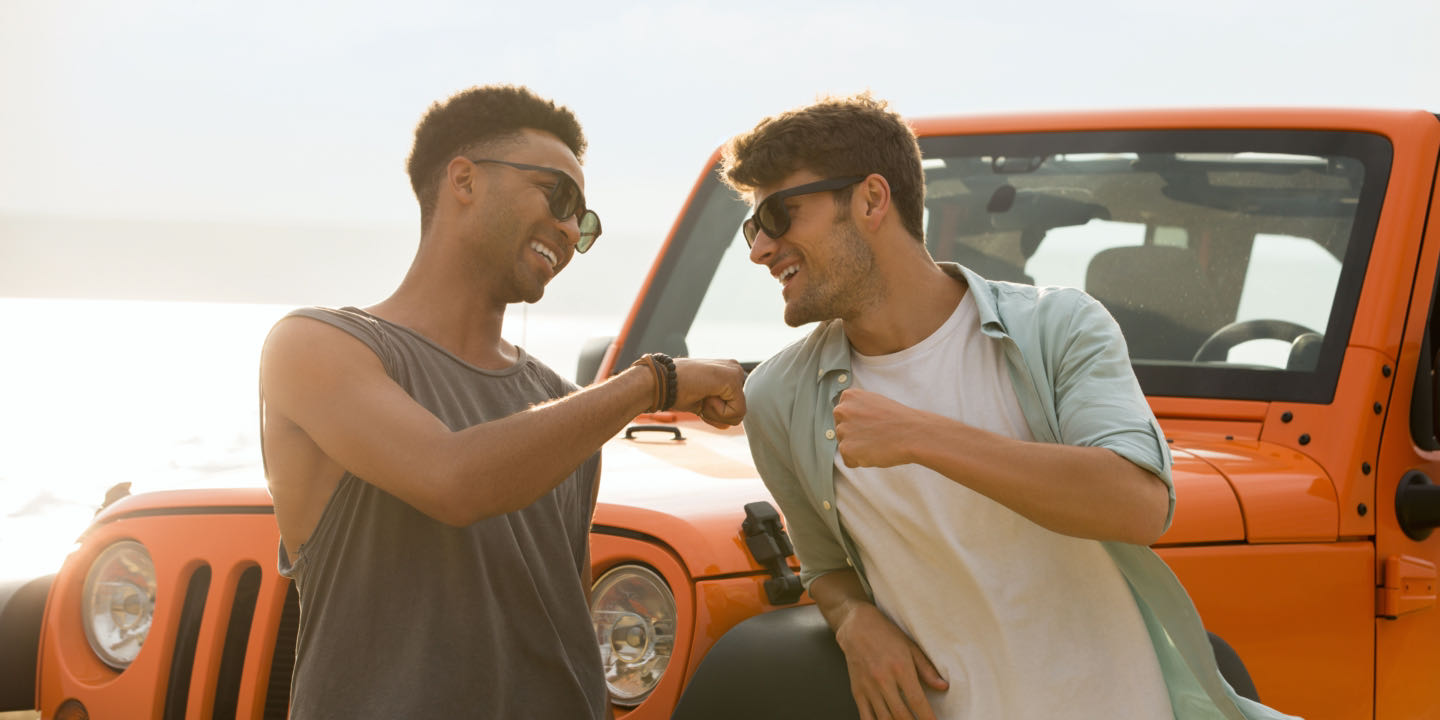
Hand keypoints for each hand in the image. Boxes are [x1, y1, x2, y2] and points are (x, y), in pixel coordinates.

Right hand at [672, 358, 745, 427]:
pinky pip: (736, 412)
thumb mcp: (702, 403)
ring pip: (739, 413)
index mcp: (728, 372)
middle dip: (718, 414)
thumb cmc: (677, 391)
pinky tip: (704, 395)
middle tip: (700, 397)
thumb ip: (717, 412)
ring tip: (701, 395)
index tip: (700, 398)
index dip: (716, 412)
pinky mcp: (733, 379)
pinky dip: (718, 411)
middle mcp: (734, 369)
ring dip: (716, 413)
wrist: (660, 382)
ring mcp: (735, 372)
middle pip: (739, 410)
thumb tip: (727, 426)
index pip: (735, 407)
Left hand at [833, 389, 922, 467]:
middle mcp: (841, 410)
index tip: (875, 424)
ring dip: (860, 449)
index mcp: (849, 396)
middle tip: (877, 434)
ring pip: (846, 447)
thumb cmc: (899, 420)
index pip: (844, 417)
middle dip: (857, 437)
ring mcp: (842, 429)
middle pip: (842, 431)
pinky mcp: (845, 448)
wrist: (914, 433)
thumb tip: (848, 423)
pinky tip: (876, 452)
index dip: (860, 424)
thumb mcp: (875, 403)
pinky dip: (862, 462)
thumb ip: (858, 409)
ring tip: (878, 442)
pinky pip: (849, 461)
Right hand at [835, 602, 947, 719]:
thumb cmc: (886, 635)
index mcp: (900, 668)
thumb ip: (927, 669)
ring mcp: (868, 687)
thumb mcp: (911, 648)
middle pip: (902, 714)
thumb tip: (943, 686)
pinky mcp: (857, 691)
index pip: (917, 701)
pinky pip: (866, 716)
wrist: (857, 626)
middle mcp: (883, 680)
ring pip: (884, 719)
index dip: (927, 718)